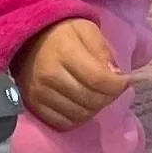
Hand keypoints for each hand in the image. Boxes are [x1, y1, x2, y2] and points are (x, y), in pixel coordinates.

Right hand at [13, 18, 131, 131]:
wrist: (27, 40)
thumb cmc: (62, 33)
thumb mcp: (87, 30)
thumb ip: (103, 51)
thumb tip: (117, 77)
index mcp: (65, 52)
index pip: (99, 80)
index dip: (118, 85)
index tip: (124, 81)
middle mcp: (50, 76)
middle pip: (91, 100)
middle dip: (109, 96)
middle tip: (111, 88)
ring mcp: (39, 93)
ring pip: (80, 114)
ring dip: (94, 108)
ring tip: (96, 94)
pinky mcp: (33, 106)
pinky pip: (63, 123)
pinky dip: (77, 117)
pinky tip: (81, 104)